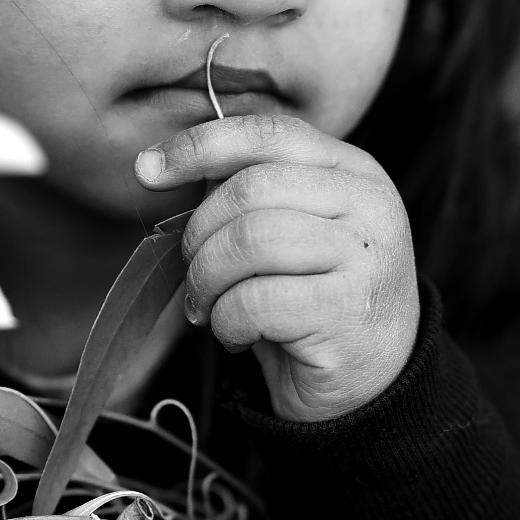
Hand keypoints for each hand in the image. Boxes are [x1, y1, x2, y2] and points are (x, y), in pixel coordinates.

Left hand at [134, 114, 418, 422]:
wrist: (372, 384)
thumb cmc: (315, 301)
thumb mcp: (291, 232)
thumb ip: (249, 193)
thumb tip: (164, 165)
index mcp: (354, 171)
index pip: (270, 135)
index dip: (201, 146)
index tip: (148, 169)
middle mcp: (369, 204)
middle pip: (250, 189)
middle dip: (200, 235)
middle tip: (194, 275)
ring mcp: (365, 257)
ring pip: (247, 242)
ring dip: (208, 281)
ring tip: (210, 308)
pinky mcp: (346, 311)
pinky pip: (253, 301)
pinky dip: (227, 322)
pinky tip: (238, 337)